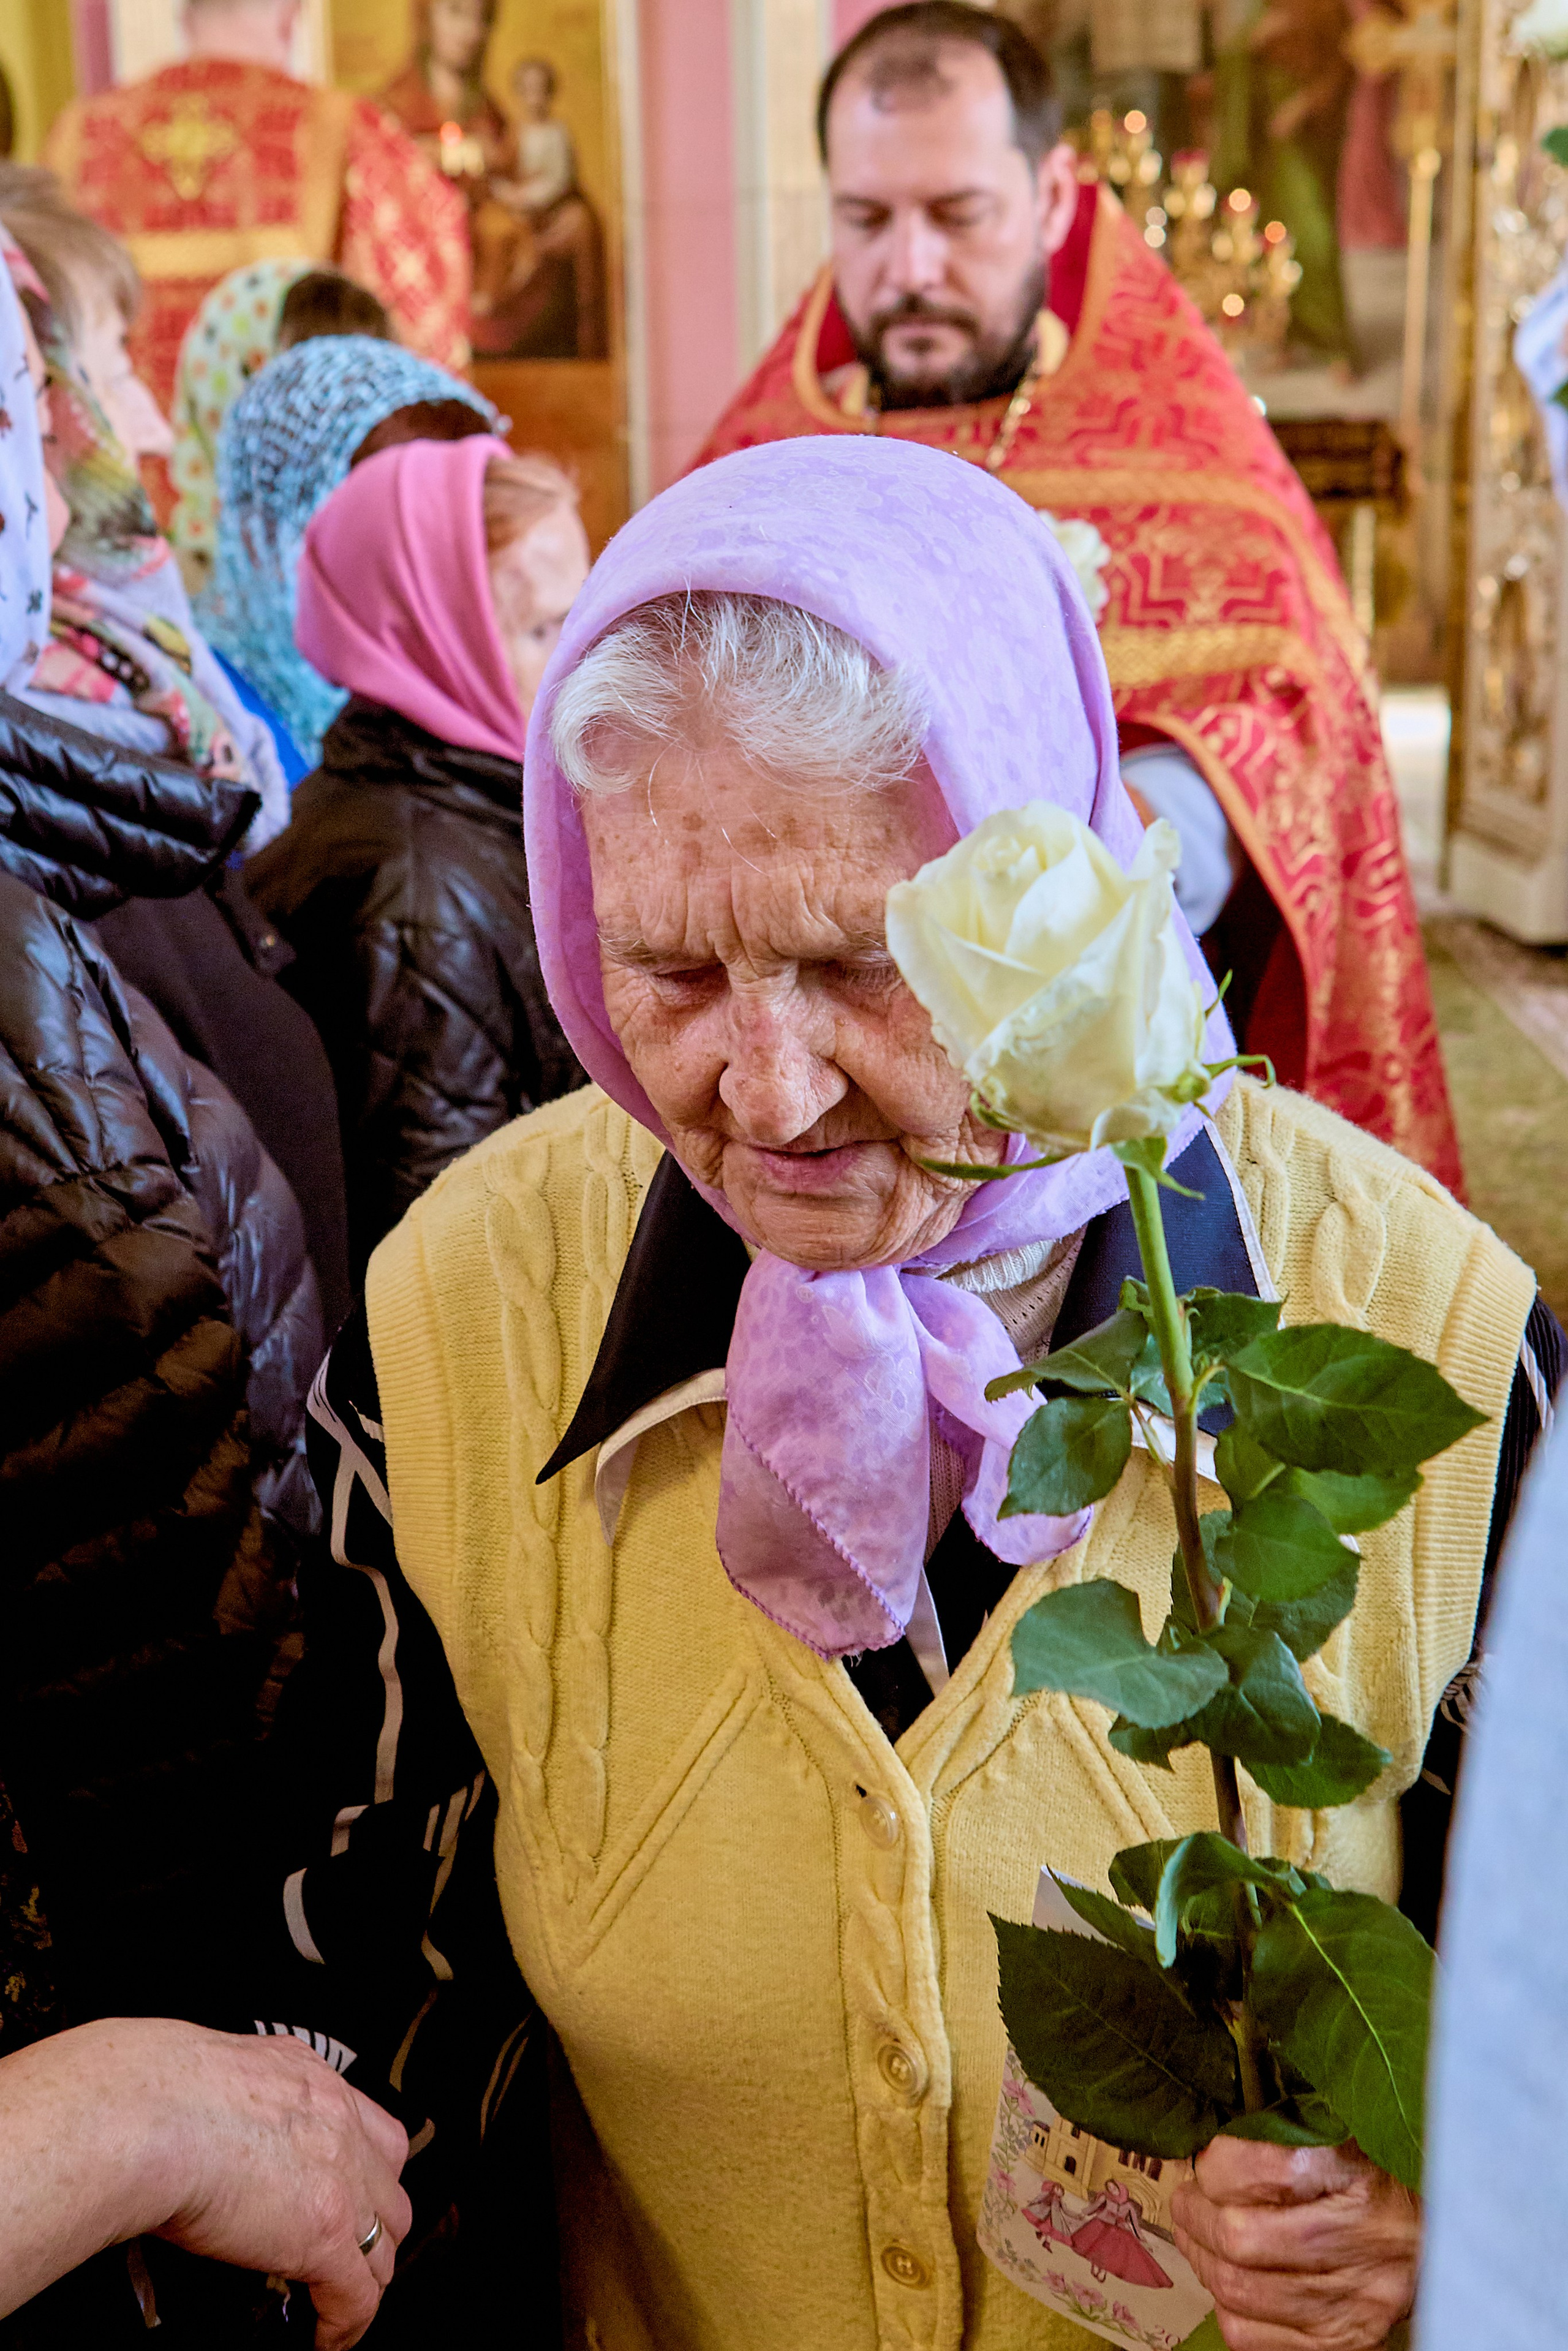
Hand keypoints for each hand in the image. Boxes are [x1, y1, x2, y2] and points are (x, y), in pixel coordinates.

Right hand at [147, 2026, 410, 2350]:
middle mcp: (336, 2121)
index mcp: (307, 2079)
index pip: (367, 2127)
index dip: (366, 2170)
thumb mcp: (210, 2077)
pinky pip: (358, 2296)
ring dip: (365, 2276)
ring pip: (383, 2243)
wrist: (148, 2114)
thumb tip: (202, 2128)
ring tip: (338, 2301)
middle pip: (389, 2187)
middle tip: (346, 2253)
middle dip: (375, 2225)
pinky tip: (328, 2339)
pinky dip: (346, 2325)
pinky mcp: (325, 2236)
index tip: (349, 2194)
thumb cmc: (151, 2094)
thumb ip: (230, 2105)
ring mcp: (341, 2179)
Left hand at [1171, 2137, 1417, 2349]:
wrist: (1441, 2238)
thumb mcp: (1337, 2135)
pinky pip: (1254, 2339)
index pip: (1260, 2169)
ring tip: (1198, 2237)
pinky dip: (1228, 2309)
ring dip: (1203, 2262)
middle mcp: (1363, 2241)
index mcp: (1357, 2174)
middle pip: (1240, 2239)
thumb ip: (1277, 2137)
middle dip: (1195, 2218)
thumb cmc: (1373, 2176)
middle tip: (1187, 2201)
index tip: (1205, 2161)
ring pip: (1240, 2294)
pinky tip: (1231, 2279)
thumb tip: (1204, 2152)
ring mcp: (1356, 2301)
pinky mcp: (1347, 2341)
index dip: (1215, 2165)